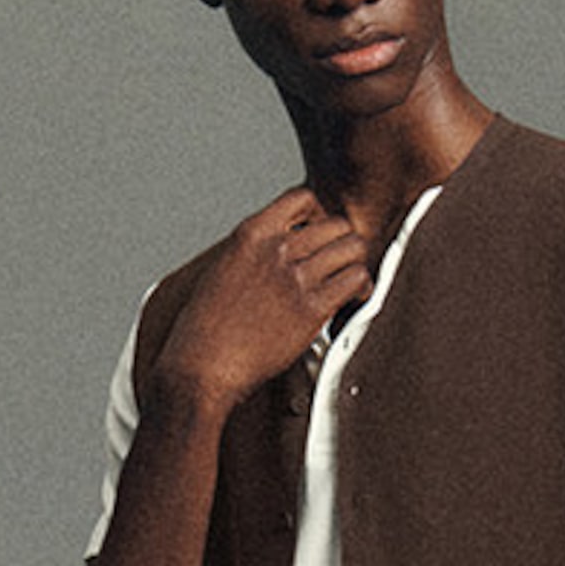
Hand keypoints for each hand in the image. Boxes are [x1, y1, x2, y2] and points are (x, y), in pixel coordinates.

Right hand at [155, 187, 373, 410]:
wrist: (202, 366)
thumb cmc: (205, 330)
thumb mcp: (223, 271)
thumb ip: (255, 256)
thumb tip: (278, 258)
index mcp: (252, 233)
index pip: (302, 199)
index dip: (318, 216)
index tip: (317, 238)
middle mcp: (277, 249)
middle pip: (335, 224)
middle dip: (342, 243)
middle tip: (338, 266)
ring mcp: (296, 277)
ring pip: (353, 248)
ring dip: (355, 265)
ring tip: (350, 285)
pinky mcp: (312, 309)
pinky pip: (356, 280)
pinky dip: (362, 289)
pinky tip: (354, 301)